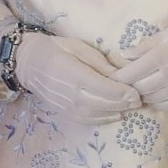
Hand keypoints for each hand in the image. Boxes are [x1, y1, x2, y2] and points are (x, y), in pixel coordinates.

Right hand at [16, 32, 140, 123]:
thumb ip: (99, 62)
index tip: (136, 93)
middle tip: (139, 101)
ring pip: (96, 114)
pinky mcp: (63, 112)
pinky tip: (115, 115)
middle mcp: (70, 93)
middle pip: (103, 103)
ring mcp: (65, 105)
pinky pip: (86, 120)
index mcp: (74, 73)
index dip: (122, 93)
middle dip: (123, 104)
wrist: (28, 63)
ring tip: (130, 108)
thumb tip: (120, 75)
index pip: (104, 88)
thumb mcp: (79, 47)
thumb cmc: (56, 49)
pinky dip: (103, 119)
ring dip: (115, 112)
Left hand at [116, 8, 167, 110]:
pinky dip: (151, 102)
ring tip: (130, 91)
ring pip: (147, 99)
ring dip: (137, 95)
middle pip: (137, 88)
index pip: (131, 73)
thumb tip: (123, 54)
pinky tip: (147, 95)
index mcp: (162, 55)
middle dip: (124, 88)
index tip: (108, 77)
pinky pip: (162, 105)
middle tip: (115, 86)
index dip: (116, 77)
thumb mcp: (167, 33)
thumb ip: (145, 45)